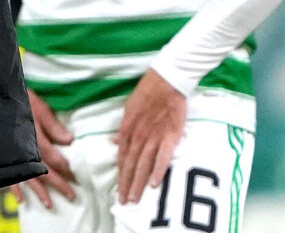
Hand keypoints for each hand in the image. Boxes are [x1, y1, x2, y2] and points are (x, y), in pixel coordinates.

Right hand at [10, 88, 76, 208]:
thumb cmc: (16, 97)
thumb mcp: (37, 106)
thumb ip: (52, 124)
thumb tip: (69, 140)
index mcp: (32, 136)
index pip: (51, 156)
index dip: (64, 167)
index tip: (74, 176)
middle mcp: (21, 148)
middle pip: (42, 170)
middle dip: (57, 183)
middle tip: (71, 196)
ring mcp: (10, 154)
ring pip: (27, 177)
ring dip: (38, 191)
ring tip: (48, 204)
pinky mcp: (2, 155)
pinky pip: (7, 175)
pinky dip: (14, 188)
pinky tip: (20, 199)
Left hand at [114, 69, 186, 203]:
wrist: (166, 81)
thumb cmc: (147, 93)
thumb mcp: (128, 109)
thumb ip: (123, 129)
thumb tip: (114, 143)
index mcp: (127, 129)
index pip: (122, 157)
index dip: (120, 176)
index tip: (118, 192)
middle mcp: (138, 135)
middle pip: (131, 164)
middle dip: (127, 184)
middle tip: (125, 203)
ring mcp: (154, 137)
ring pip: (143, 164)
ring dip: (138, 183)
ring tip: (135, 199)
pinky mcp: (170, 136)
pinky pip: (163, 157)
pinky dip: (158, 170)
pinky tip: (154, 184)